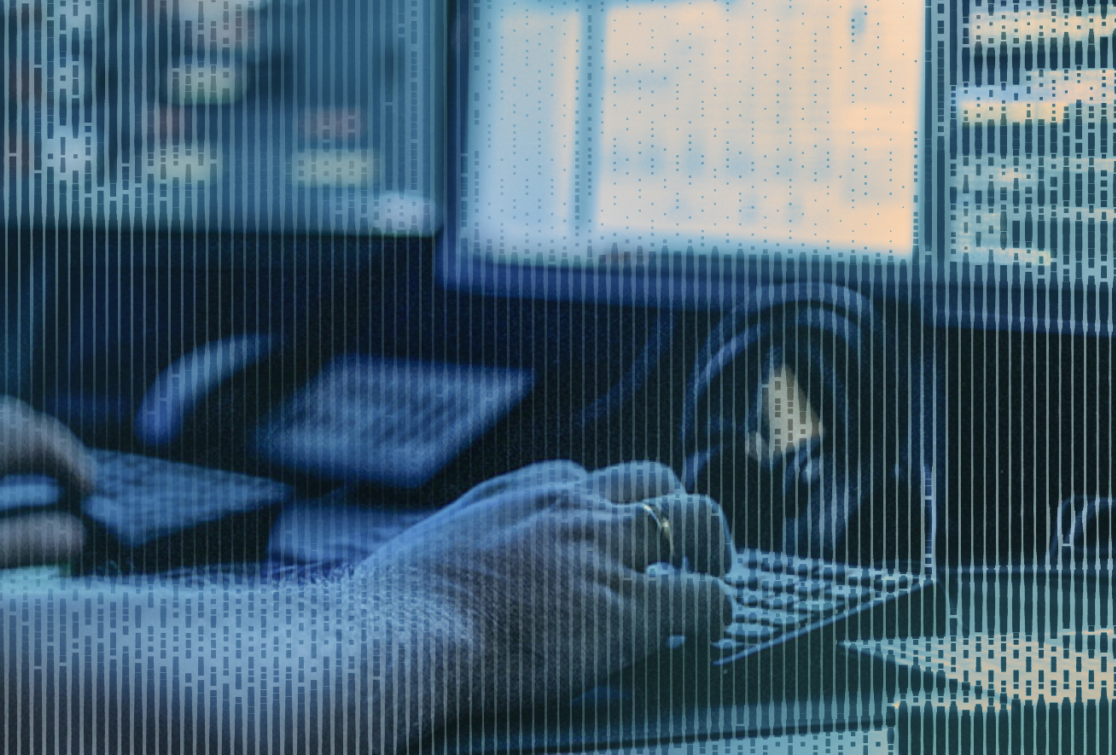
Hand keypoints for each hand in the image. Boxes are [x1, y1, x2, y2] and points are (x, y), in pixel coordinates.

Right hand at [349, 459, 732, 714]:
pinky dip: (718, 612)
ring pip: (698, 517)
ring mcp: (605, 552)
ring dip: (713, 548)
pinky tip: (708, 633)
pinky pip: (707, 597)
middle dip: (675, 511)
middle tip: (685, 551)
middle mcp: (568, 508)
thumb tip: (434, 576)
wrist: (405, 636)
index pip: (584, 477)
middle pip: (653, 480)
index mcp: (518, 493)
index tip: (609, 539)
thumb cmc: (397, 609)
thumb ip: (456, 550)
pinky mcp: (632, 608)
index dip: (605, 510)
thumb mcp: (426, 551)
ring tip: (716, 578)